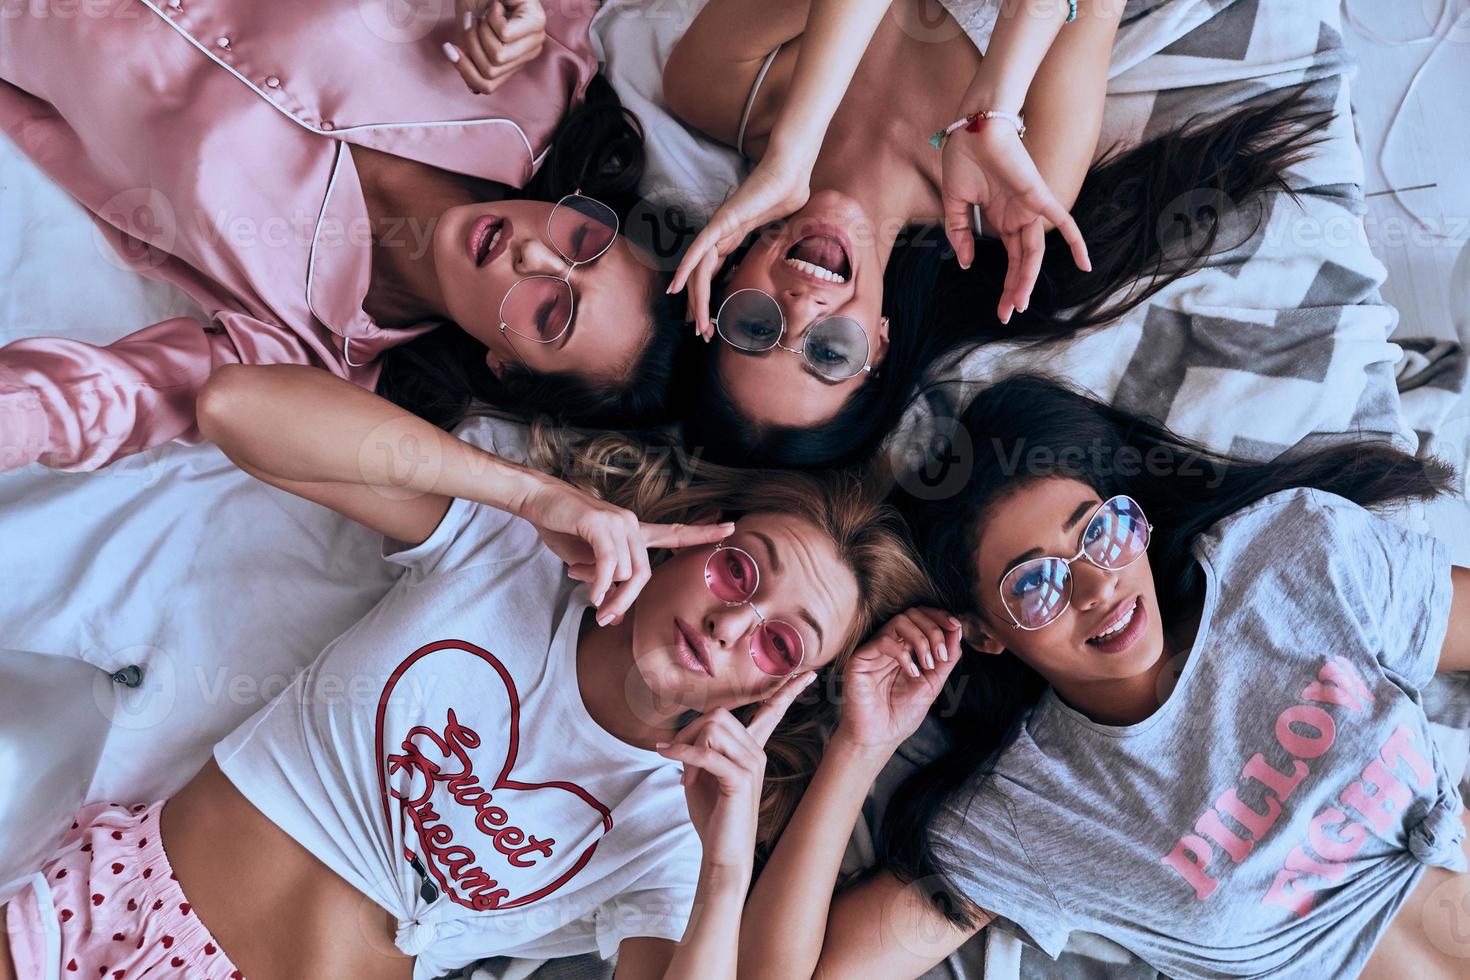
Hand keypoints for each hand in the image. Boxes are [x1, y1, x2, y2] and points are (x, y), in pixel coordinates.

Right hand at [443, 0, 546, 95]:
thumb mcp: (469, 34)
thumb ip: (473, 59)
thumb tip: (473, 89)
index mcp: (512, 61)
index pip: (487, 86)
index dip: (463, 69)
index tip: (448, 47)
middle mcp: (528, 54)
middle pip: (490, 70)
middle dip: (471, 43)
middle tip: (472, 19)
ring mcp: (536, 40)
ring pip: (497, 56)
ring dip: (481, 29)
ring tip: (485, 12)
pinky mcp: (537, 22)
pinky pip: (505, 35)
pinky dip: (492, 17)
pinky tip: (497, 6)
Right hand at [513, 474, 733, 623]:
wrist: (538, 500)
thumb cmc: (562, 528)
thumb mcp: (585, 563)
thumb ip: (605, 583)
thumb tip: (617, 615)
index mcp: (634, 530)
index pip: (674, 533)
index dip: (702, 532)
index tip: (730, 527)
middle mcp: (632, 524)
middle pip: (643, 574)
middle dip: (626, 601)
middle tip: (606, 619)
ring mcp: (618, 523)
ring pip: (624, 573)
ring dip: (604, 591)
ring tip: (583, 587)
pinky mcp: (600, 525)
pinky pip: (609, 565)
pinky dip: (599, 585)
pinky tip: (590, 595)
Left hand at [656, 672, 817, 872]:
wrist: (722, 855)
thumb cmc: (712, 817)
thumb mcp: (701, 776)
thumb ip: (699, 750)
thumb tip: (683, 736)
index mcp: (752, 750)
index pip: (773, 711)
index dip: (789, 690)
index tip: (810, 674)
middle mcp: (757, 753)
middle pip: (719, 714)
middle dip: (689, 730)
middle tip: (673, 755)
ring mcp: (752, 764)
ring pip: (712, 728)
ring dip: (686, 746)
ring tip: (682, 774)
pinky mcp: (741, 779)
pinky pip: (707, 753)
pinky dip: (682, 753)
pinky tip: (667, 757)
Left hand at [669, 155, 812, 341]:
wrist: (789, 177)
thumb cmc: (786, 198)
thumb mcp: (778, 233)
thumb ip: (771, 246)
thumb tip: (787, 264)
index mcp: (729, 239)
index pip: (711, 274)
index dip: (707, 298)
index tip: (708, 321)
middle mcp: (717, 236)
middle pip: (700, 278)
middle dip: (700, 308)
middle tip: (701, 333)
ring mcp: (716, 229)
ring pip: (697, 271)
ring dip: (696, 300)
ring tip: (698, 324)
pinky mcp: (719, 223)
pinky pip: (698, 250)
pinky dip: (686, 269)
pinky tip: (678, 288)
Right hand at [835, 607, 962, 750]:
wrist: (879, 738)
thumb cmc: (902, 714)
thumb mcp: (933, 684)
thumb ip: (945, 658)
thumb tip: (957, 630)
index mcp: (905, 647)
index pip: (921, 617)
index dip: (939, 616)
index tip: (956, 626)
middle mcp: (889, 644)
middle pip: (912, 613)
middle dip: (933, 629)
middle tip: (942, 654)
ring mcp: (874, 650)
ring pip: (898, 621)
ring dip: (921, 639)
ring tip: (928, 664)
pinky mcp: (859, 659)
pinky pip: (883, 641)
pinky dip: (903, 655)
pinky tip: (912, 673)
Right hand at [941, 121, 1090, 323]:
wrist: (973, 126)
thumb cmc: (963, 156)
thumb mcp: (954, 202)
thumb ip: (959, 232)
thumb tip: (966, 261)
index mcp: (1000, 216)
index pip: (1008, 257)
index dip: (1006, 283)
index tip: (1000, 308)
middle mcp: (1017, 215)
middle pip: (1022, 261)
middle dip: (1015, 289)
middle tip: (1007, 314)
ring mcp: (1029, 207)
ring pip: (1034, 252)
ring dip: (1027, 279)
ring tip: (1019, 303)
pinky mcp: (1038, 196)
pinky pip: (1063, 222)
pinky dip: (1076, 242)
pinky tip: (1085, 265)